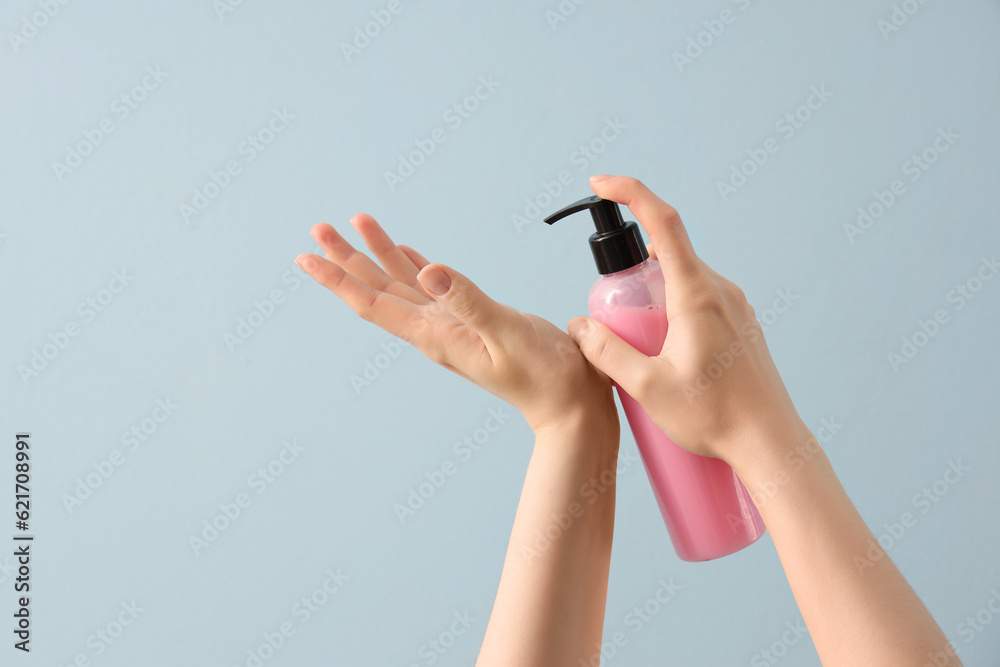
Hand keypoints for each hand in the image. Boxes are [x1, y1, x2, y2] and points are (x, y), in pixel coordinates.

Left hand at [295, 214, 616, 435]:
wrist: (569, 404)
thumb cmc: (545, 376)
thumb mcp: (506, 333)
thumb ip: (469, 301)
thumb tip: (429, 271)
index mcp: (435, 334)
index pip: (374, 303)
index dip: (339, 279)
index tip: (308, 257)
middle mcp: (435, 329)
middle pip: (378, 289)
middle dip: (346, 258)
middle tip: (318, 229)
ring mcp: (452, 325)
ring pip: (403, 283)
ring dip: (376, 255)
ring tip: (355, 224)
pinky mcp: (472, 320)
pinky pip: (432, 287)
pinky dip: (413, 265)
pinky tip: (404, 253)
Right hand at [567, 175, 804, 461]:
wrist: (770, 443)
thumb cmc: (714, 418)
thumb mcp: (648, 388)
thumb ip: (607, 352)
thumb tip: (580, 325)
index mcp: (697, 295)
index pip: (663, 223)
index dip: (631, 193)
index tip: (601, 184)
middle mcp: (720, 290)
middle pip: (667, 254)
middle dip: (630, 275)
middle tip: (614, 321)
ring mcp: (734, 305)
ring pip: (681, 281)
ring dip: (651, 299)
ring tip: (643, 351)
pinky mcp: (740, 323)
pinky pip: (697, 301)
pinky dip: (671, 313)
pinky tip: (668, 359)